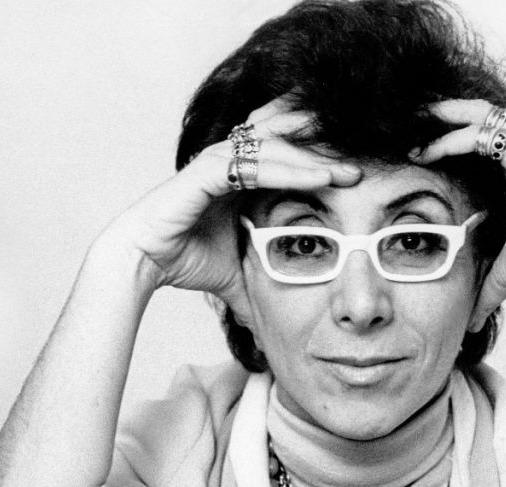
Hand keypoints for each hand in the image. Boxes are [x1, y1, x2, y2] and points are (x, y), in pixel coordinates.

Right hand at [97, 97, 361, 315]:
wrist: (141, 263)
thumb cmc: (185, 260)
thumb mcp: (241, 273)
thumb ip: (265, 284)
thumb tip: (285, 322)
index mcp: (243, 177)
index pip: (291, 160)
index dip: (323, 165)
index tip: (358, 182)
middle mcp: (233, 162)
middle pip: (289, 145)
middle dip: (326, 153)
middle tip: (365, 168)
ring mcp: (219, 162)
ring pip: (277, 149)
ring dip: (316, 159)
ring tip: (350, 172)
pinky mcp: (206, 171)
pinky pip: (256, 164)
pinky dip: (291, 169)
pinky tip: (320, 177)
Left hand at [410, 99, 505, 327]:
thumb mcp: (501, 273)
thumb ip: (483, 289)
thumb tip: (470, 325)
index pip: (480, 141)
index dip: (448, 138)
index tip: (415, 149)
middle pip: (480, 118)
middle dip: (444, 115)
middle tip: (411, 118)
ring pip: (481, 116)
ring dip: (445, 119)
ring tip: (415, 125)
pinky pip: (484, 135)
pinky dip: (454, 139)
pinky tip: (431, 152)